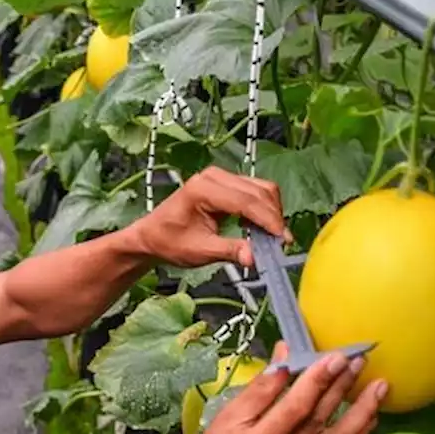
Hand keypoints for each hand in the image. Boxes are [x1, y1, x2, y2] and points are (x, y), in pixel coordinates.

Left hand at [128, 166, 287, 268]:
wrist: (152, 236)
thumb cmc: (168, 242)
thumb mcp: (199, 251)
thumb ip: (229, 251)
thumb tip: (254, 257)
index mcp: (203, 189)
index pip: (246, 201)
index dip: (269, 220)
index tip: (283, 240)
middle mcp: (213, 177)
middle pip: (259, 191)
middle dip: (273, 217)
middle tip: (280, 245)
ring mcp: (220, 177)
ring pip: (261, 189)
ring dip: (271, 212)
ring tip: (271, 239)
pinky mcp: (226, 183)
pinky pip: (254, 191)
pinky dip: (263, 209)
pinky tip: (260, 229)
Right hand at [167, 342, 384, 433]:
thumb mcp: (221, 423)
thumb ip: (257, 392)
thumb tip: (286, 357)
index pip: (292, 409)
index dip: (316, 381)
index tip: (334, 357)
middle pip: (316, 421)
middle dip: (340, 387)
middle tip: (358, 359)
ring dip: (360, 410)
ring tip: (379, 385)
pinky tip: (369, 416)